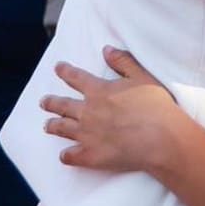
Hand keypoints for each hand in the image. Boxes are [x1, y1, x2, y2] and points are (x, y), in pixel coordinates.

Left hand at [41, 47, 176, 175]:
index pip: (76, 78)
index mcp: (99, 91)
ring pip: (62, 128)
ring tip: (46, 125)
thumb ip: (123, 61)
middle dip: (51, 102)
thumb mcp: (142, 76)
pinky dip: (66, 155)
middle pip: (63, 105)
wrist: (161, 138)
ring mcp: (86, 135)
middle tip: (43, 101)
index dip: (65, 71)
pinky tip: (64, 155)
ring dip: (53, 125)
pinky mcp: (91, 156)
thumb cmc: (156, 106)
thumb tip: (106, 50)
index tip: (57, 68)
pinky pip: (71, 156)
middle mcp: (87, 112)